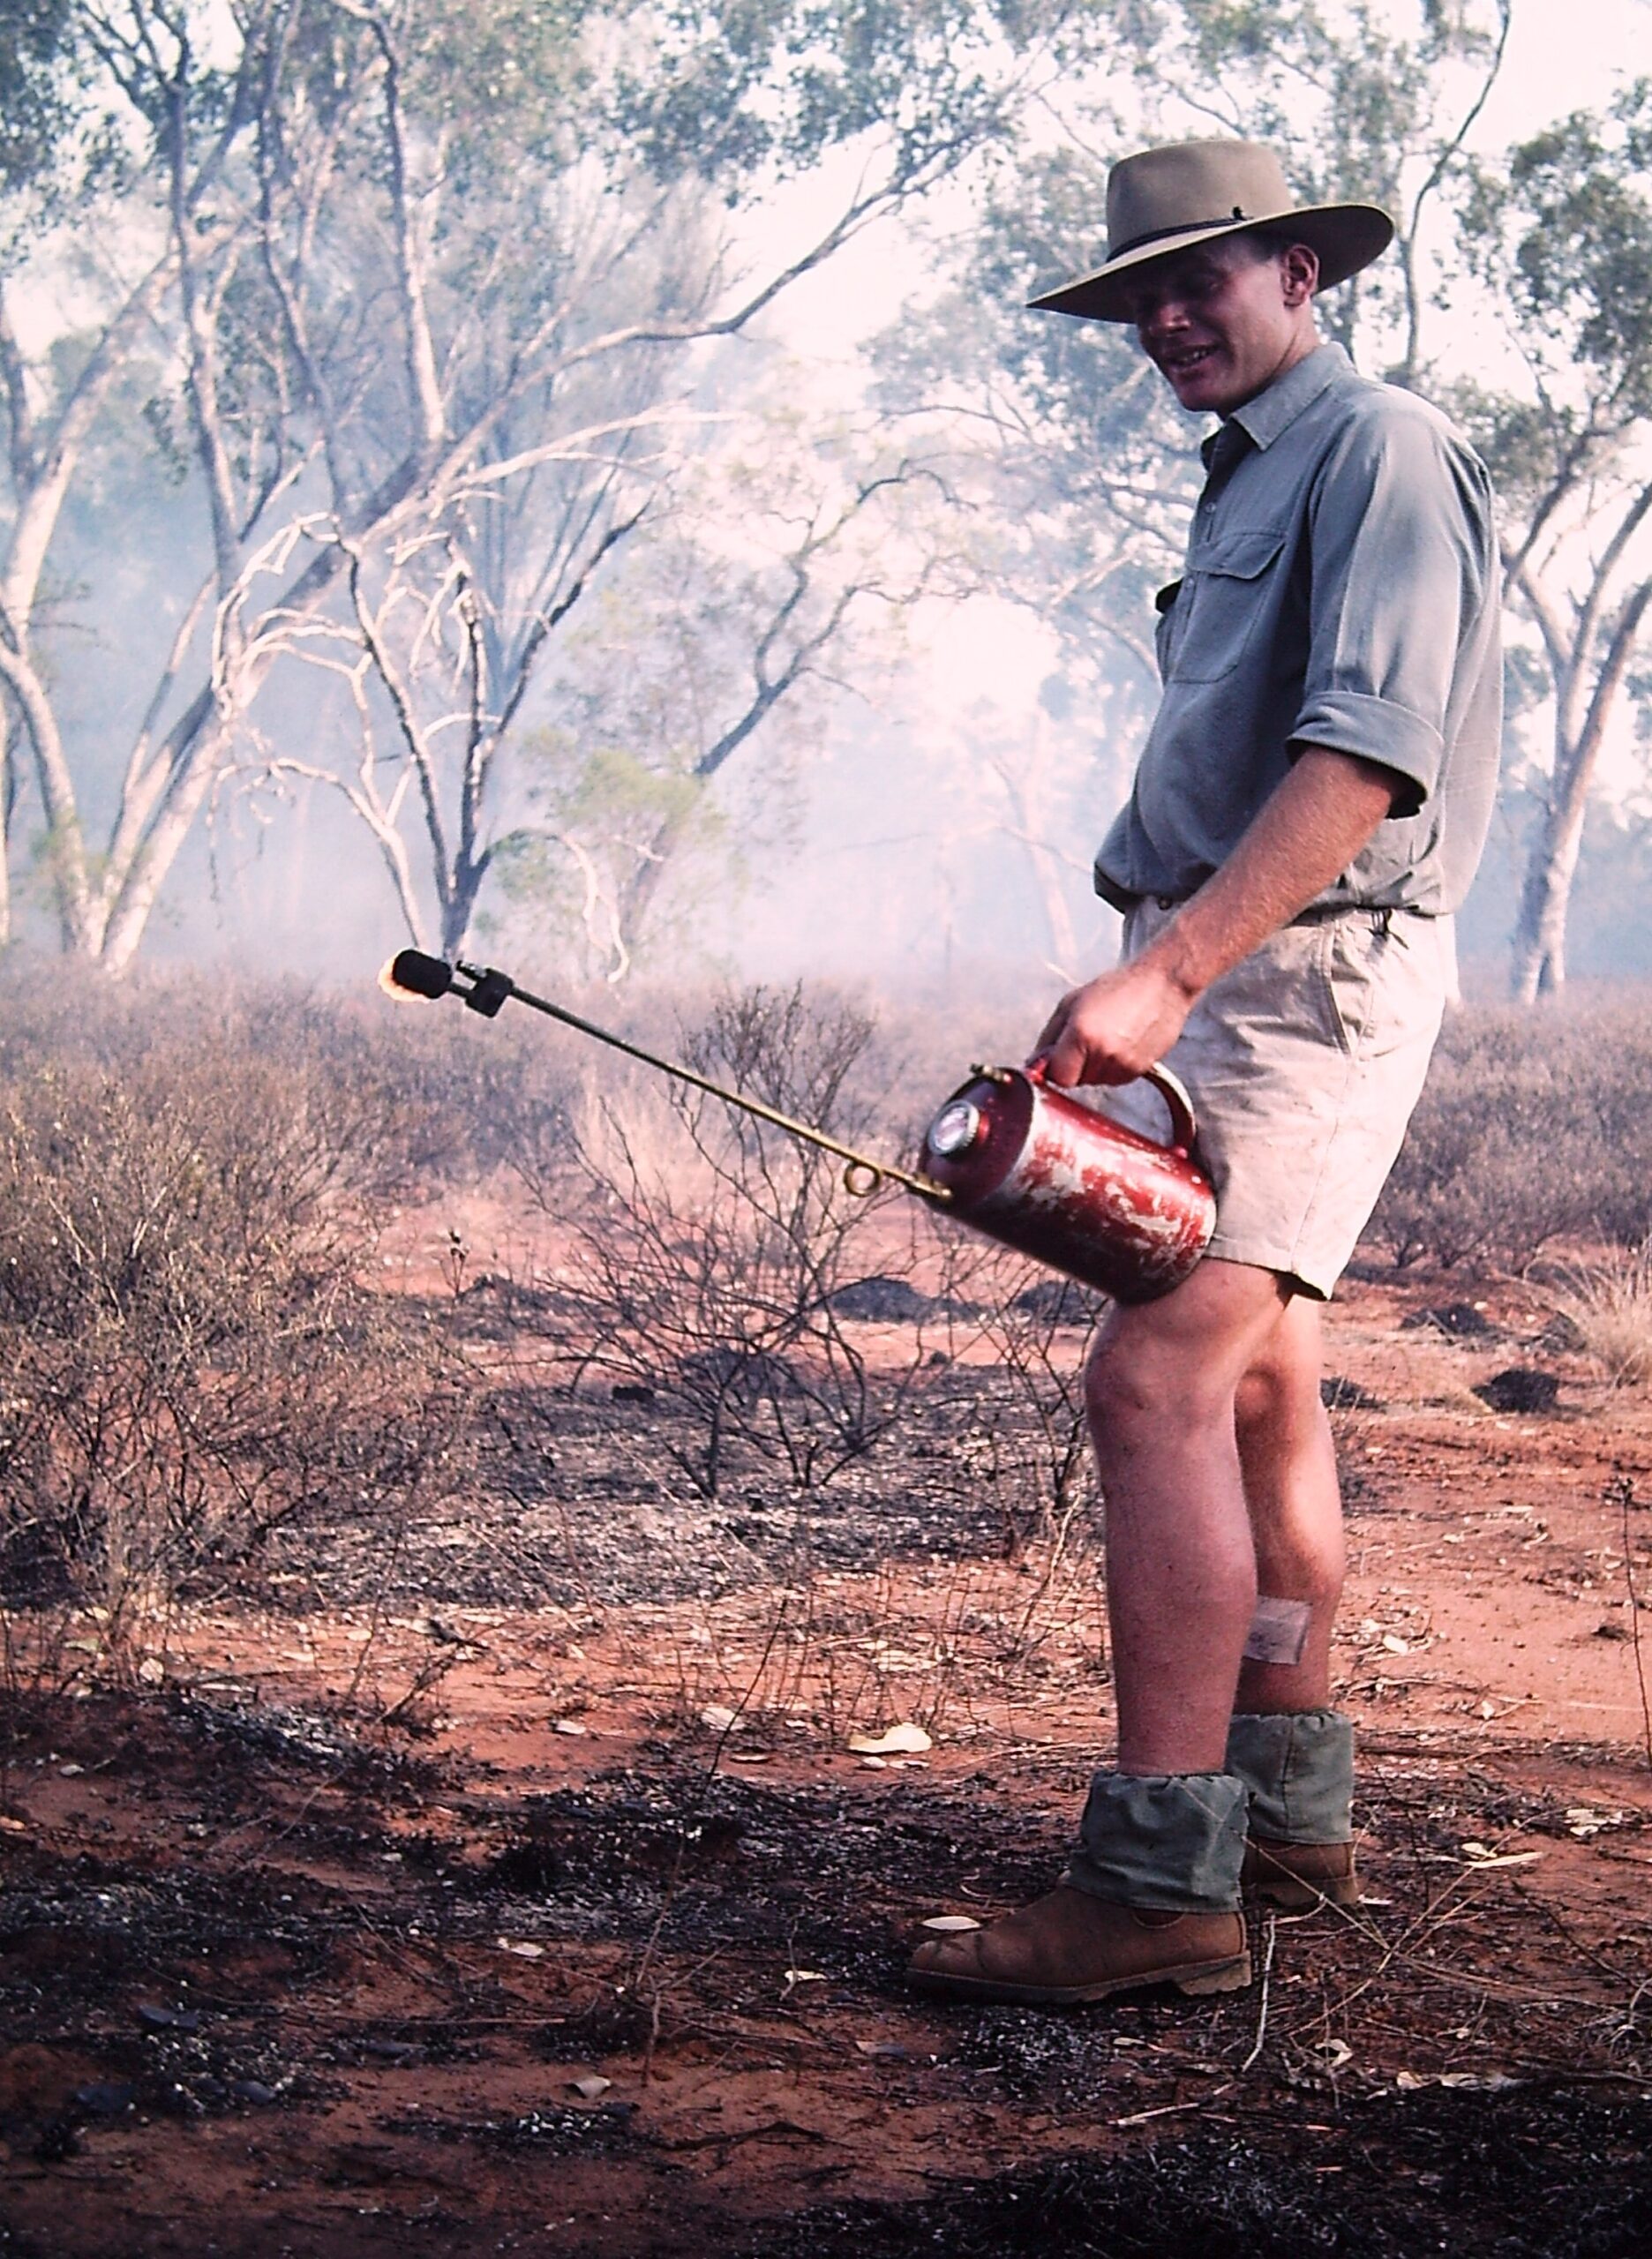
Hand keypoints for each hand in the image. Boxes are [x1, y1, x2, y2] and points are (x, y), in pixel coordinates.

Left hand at [1030, 954, 1195, 1086]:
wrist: (1163, 984)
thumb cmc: (1117, 987)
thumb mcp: (1071, 1003)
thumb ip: (1049, 1037)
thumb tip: (1033, 1065)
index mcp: (1082, 1034)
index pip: (1057, 1076)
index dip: (1055, 1068)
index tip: (1057, 1057)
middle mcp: (1103, 1053)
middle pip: (1076, 1080)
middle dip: (1074, 1065)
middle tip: (1087, 1037)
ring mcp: (1124, 1065)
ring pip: (1096, 1081)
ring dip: (1094, 1066)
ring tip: (1108, 1035)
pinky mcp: (1140, 1071)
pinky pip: (1115, 1078)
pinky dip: (1113, 1066)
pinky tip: (1122, 1041)